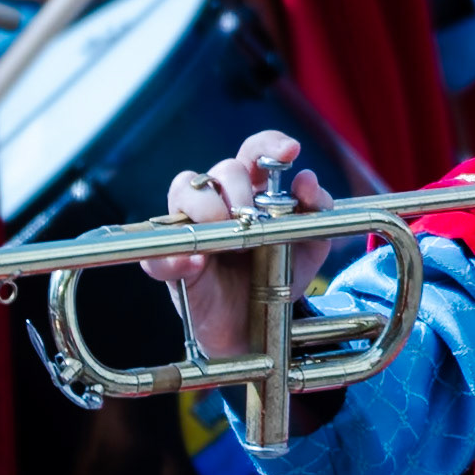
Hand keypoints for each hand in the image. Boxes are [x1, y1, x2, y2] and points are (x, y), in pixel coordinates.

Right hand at [142, 130, 334, 358]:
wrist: (258, 330)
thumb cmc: (278, 278)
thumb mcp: (310, 246)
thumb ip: (316, 211)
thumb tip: (306, 179)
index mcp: (252, 191)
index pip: (254, 152)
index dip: (269, 144)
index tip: (289, 153)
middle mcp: (218, 202)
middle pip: (221, 169)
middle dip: (241, 189)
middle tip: (253, 220)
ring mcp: (191, 230)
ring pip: (183, 190)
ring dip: (208, 209)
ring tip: (230, 239)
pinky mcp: (171, 265)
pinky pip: (158, 253)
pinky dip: (174, 256)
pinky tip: (197, 263)